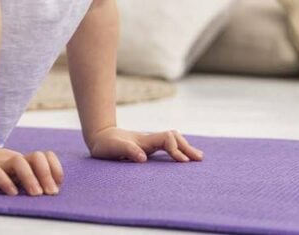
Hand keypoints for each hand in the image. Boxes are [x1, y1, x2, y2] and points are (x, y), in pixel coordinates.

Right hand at [0, 146, 63, 195]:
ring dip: (30, 178)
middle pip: (36, 157)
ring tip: (35, 194)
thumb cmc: (0, 172)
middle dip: (46, 174)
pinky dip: (6, 182)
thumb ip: (33, 179)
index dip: (55, 168)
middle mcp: (16, 160)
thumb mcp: (18, 175)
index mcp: (26, 161)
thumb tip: (53, 191)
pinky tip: (13, 193)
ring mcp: (1, 164)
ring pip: (19, 162)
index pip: (46, 156)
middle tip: (49, 193)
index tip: (57, 185)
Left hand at [88, 126, 203, 162]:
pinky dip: (178, 149)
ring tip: (198, 158)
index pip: (167, 139)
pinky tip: (184, 157)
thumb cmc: (105, 145)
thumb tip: (143, 158)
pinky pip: (168, 145)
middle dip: (187, 147)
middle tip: (199, 160)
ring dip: (185, 147)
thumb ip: (127, 151)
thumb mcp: (112, 149)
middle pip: (174, 137)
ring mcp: (150, 143)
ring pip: (172, 140)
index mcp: (144, 140)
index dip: (176, 149)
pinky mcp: (148, 147)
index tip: (182, 162)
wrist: (99, 136)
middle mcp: (149, 140)